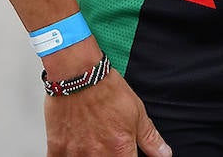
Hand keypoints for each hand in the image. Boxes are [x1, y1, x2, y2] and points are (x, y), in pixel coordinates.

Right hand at [43, 71, 171, 156]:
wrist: (79, 74)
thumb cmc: (106, 89)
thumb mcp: (137, 113)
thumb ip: (150, 139)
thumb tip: (165, 155)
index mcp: (119, 149)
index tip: (124, 152)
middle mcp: (97, 155)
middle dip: (108, 156)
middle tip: (105, 142)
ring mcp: (75, 154)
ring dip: (88, 156)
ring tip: (90, 141)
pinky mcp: (57, 149)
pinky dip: (68, 155)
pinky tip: (75, 145)